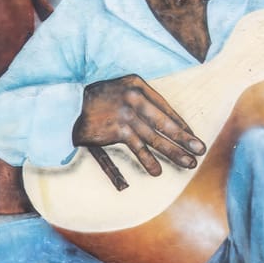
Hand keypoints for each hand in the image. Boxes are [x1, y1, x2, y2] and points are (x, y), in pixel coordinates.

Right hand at [73, 74, 204, 175]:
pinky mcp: (105, 134)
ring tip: (185, 165)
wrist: (63, 100)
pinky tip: (149, 175)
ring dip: (167, 155)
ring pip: (148, 142)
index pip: (165, 109)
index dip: (181, 126)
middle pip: (162, 126)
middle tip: (199, 152)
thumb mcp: (122, 87)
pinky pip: (126, 152)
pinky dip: (136, 165)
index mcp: (136, 87)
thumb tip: (170, 122)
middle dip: (183, 141)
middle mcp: (130, 102)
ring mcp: (119, 119)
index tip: (193, 138)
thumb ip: (145, 101)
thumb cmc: (96, 95)